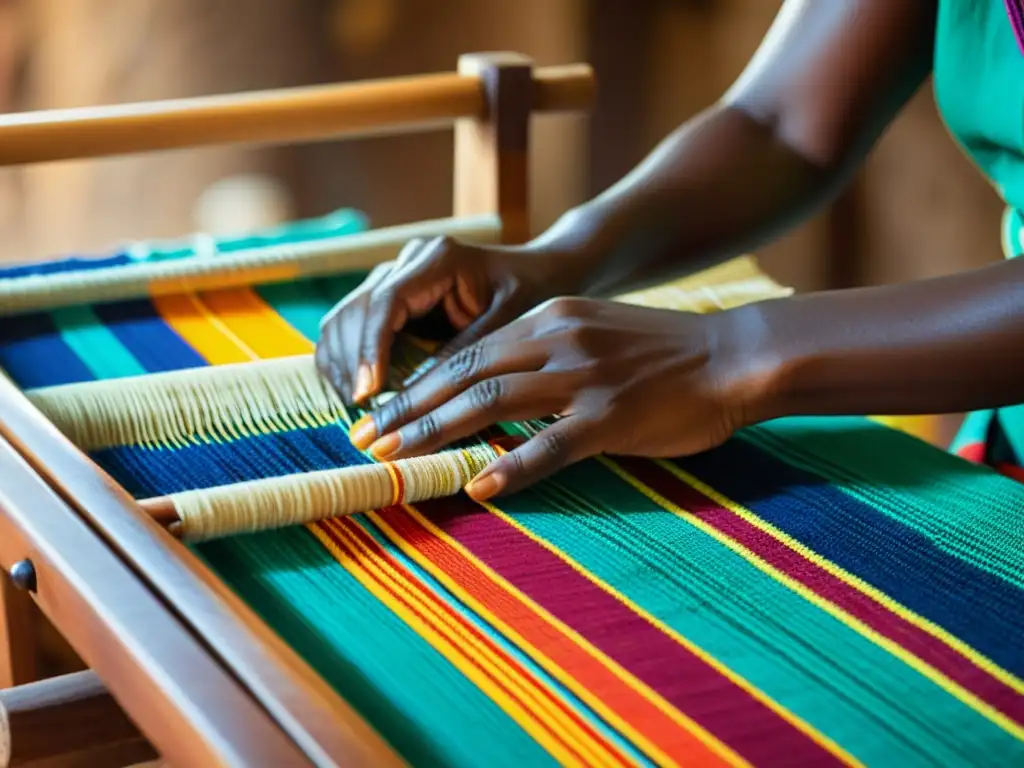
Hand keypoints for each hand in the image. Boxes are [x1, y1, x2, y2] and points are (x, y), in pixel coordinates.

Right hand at [315, 235, 576, 404]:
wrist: (540, 271)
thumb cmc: (533, 294)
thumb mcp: (512, 322)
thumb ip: (468, 352)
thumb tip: (420, 394)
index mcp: (438, 259)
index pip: (387, 302)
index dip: (370, 349)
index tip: (367, 392)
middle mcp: (408, 261)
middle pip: (355, 310)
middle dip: (350, 363)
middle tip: (359, 412)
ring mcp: (394, 276)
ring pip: (344, 317)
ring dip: (341, 365)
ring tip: (356, 409)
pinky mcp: (391, 297)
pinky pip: (352, 327)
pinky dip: (347, 361)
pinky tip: (357, 395)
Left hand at [348, 297, 774, 500]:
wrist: (733, 355)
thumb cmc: (664, 352)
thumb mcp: (595, 332)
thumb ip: (545, 352)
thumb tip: (493, 386)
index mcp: (550, 319)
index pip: (467, 352)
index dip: (417, 383)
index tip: (381, 409)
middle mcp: (557, 340)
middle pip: (464, 374)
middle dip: (407, 409)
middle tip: (365, 438)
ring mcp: (583, 378)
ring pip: (491, 402)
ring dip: (435, 432)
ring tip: (396, 459)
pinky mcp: (611, 417)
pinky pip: (549, 444)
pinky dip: (510, 466)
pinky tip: (477, 487)